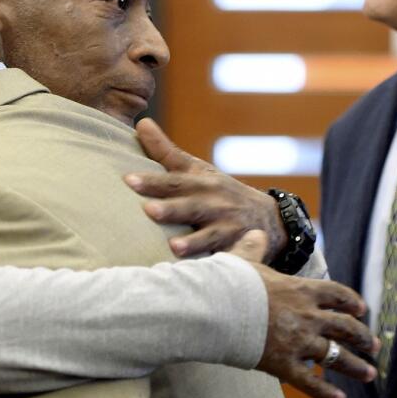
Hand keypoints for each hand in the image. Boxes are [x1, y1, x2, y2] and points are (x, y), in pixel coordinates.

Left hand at [126, 118, 287, 260]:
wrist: (267, 218)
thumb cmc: (218, 193)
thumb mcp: (197, 171)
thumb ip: (166, 151)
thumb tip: (140, 123)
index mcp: (201, 183)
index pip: (174, 181)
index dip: (152, 181)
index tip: (129, 180)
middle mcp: (215, 203)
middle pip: (191, 205)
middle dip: (172, 208)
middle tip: (148, 210)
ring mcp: (228, 227)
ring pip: (211, 235)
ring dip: (194, 241)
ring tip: (174, 247)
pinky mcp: (239, 250)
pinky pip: (230, 259)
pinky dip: (221, 264)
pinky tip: (206, 275)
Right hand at [229, 231, 377, 397]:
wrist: (215, 307)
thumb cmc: (229, 282)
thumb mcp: (244, 259)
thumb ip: (254, 247)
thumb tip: (256, 233)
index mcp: (301, 290)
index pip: (337, 294)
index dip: (352, 302)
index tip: (362, 310)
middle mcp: (307, 316)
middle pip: (345, 327)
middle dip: (363, 337)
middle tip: (374, 345)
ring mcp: (298, 341)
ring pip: (336, 356)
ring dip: (356, 366)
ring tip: (370, 373)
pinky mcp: (284, 364)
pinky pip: (311, 382)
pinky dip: (325, 392)